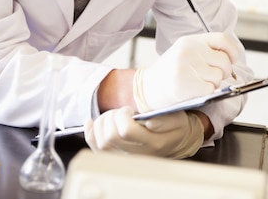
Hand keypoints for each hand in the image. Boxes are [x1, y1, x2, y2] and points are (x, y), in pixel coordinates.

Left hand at [84, 107, 203, 157]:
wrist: (175, 141)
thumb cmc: (175, 127)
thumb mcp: (178, 119)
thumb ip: (165, 120)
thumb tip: (149, 123)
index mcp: (153, 143)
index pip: (126, 131)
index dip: (122, 115)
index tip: (129, 110)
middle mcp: (137, 154)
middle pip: (109, 136)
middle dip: (110, 117)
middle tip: (120, 111)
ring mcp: (125, 157)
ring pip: (100, 142)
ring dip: (101, 123)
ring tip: (112, 116)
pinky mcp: (116, 156)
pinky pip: (95, 148)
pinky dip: (89, 133)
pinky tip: (92, 122)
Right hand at [133, 32, 239, 111]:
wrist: (146, 88)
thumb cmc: (171, 72)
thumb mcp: (186, 53)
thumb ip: (206, 52)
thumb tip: (232, 61)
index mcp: (191, 41)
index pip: (222, 39)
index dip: (232, 51)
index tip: (232, 60)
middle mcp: (188, 51)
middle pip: (224, 62)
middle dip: (224, 72)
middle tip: (212, 76)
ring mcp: (185, 67)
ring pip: (218, 77)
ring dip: (213, 84)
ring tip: (199, 83)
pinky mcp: (183, 84)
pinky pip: (210, 89)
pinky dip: (206, 93)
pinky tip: (195, 90)